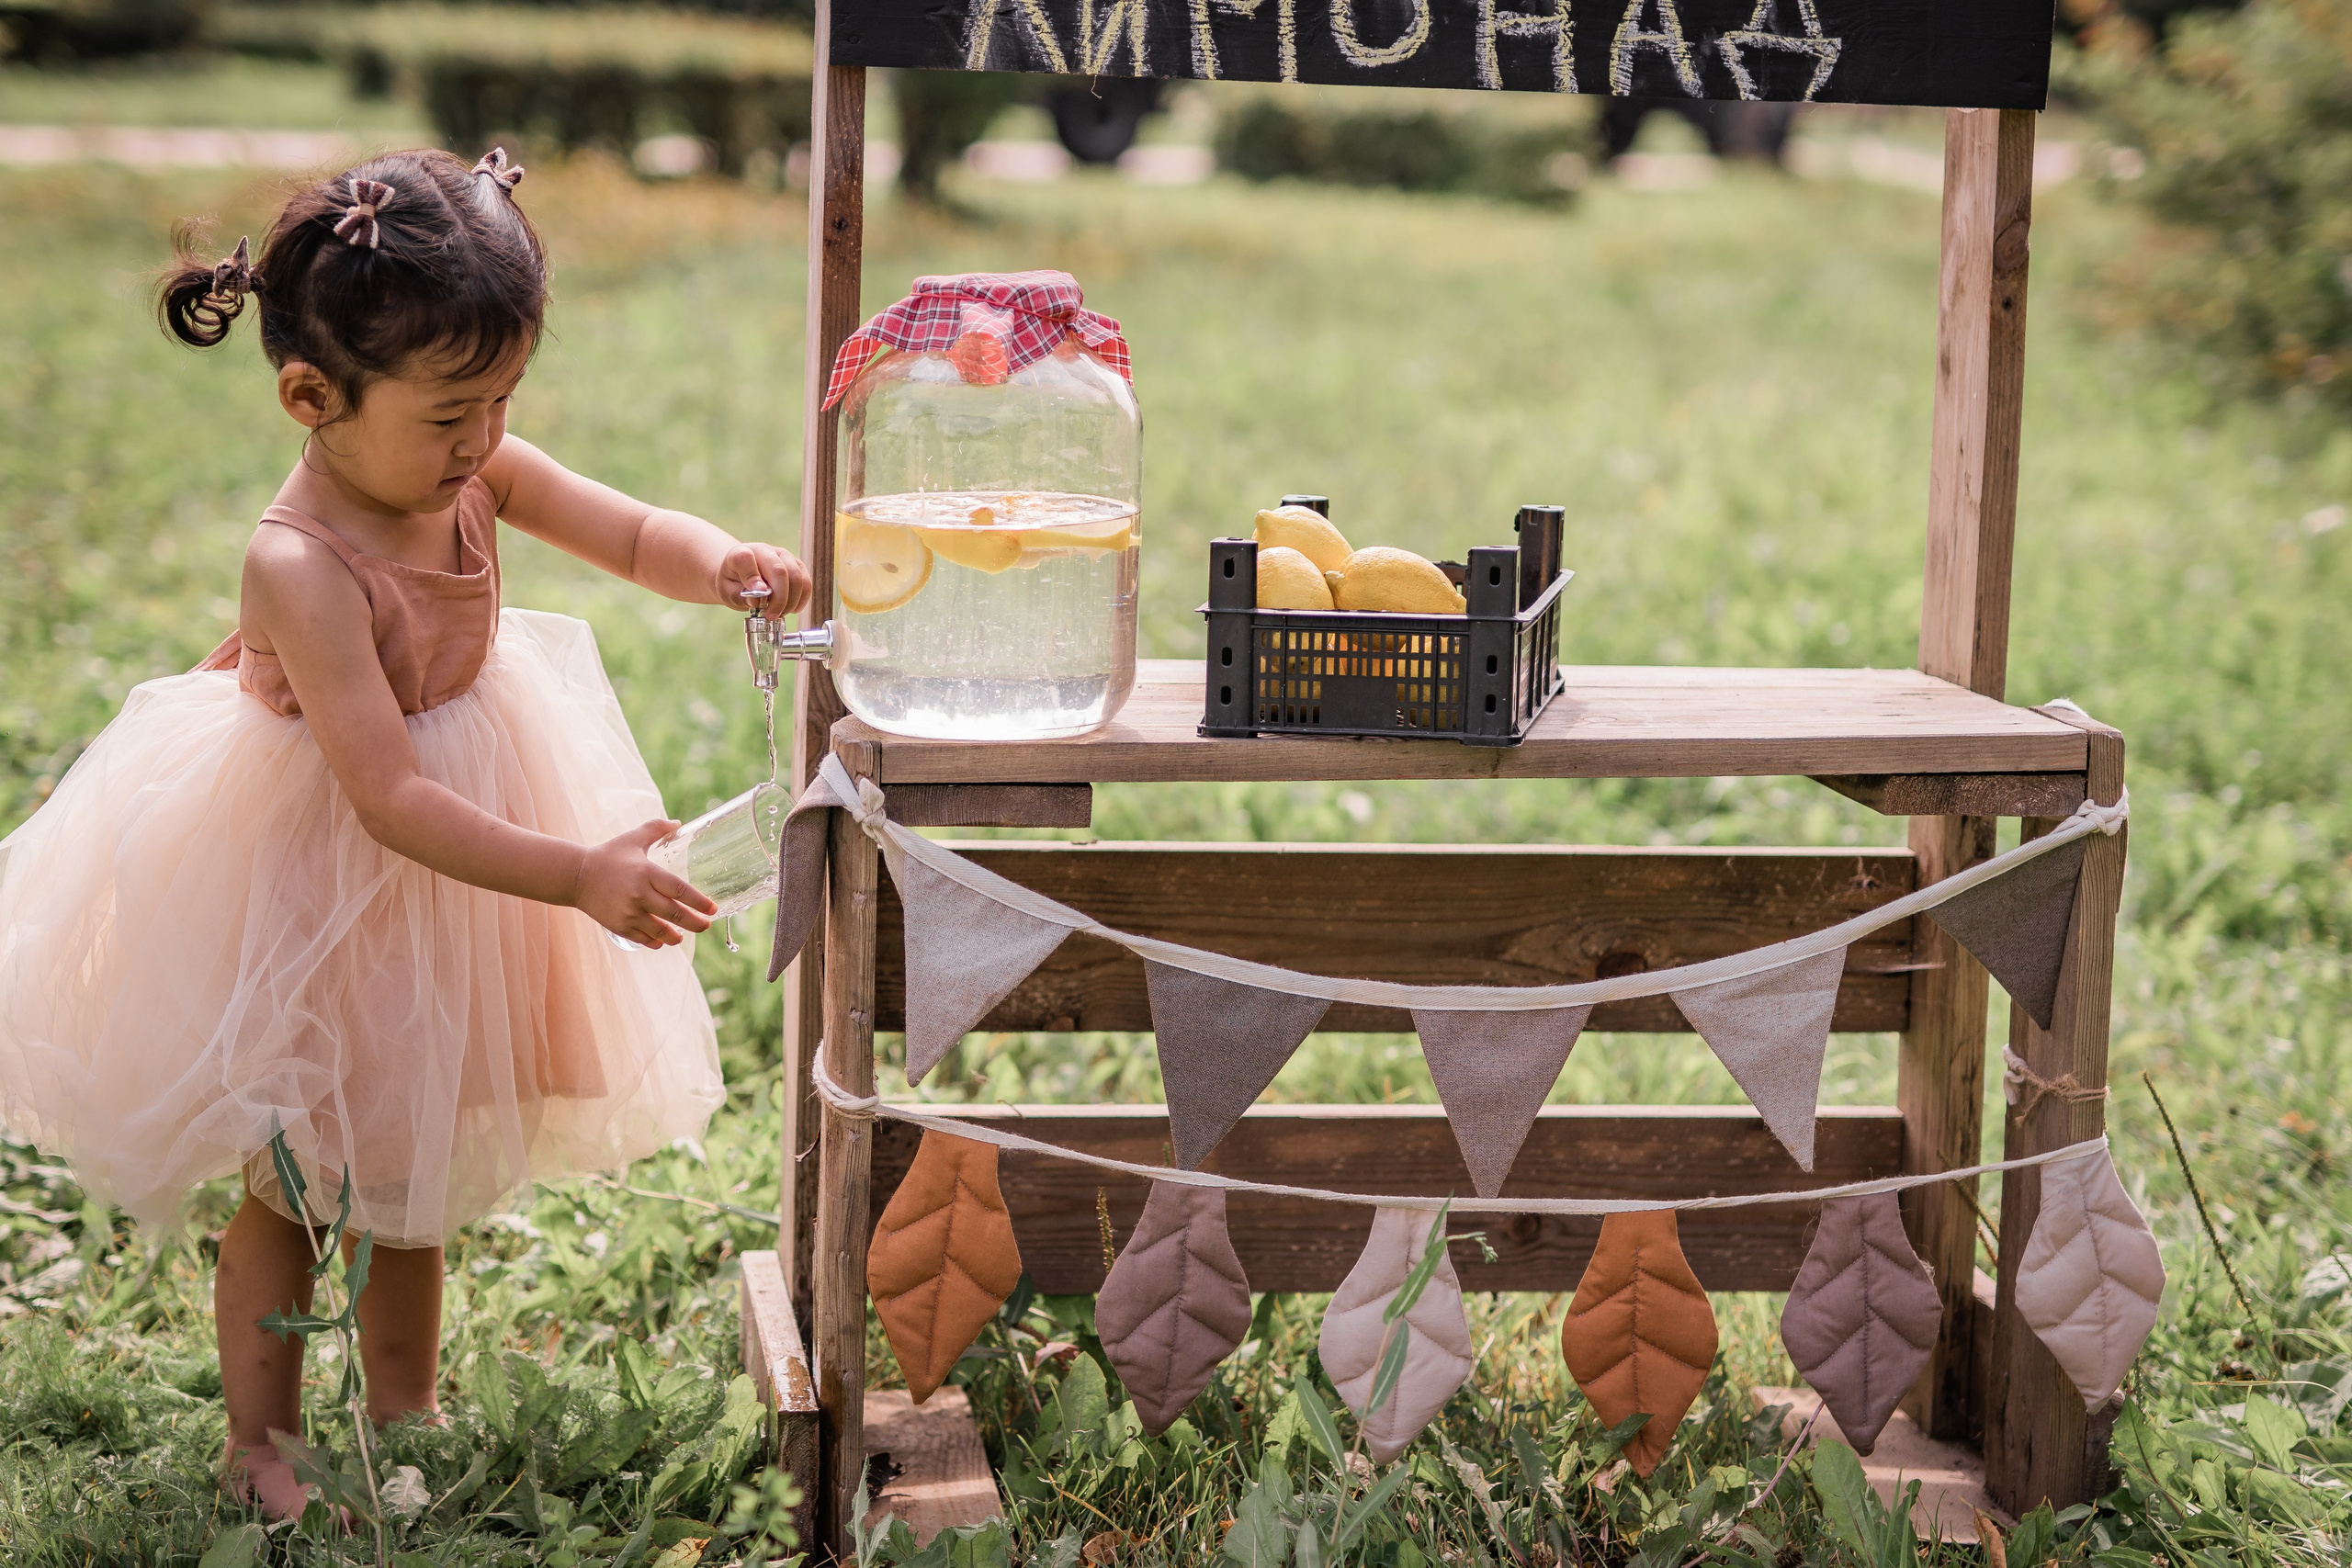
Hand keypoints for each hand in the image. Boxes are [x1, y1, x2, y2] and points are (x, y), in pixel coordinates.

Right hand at [571, 820, 715, 947]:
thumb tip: (678, 823)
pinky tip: (662, 941)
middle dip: (694, 923)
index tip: (713, 909)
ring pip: (660, 930)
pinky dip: (655, 941)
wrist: (575, 876)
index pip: (680, 890)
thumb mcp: (632, 839)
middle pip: (674, 914)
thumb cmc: (607, 855)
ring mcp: (628, 913)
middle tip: (705, 926)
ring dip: (675, 936)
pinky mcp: (618, 925)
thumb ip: (656, 829)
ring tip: (682, 936)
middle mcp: (639, 894)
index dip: (699, 902)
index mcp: (646, 872)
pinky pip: (643, 938)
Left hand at [717, 541, 812, 618]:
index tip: (755, 600)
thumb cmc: (732, 583)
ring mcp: (782, 555)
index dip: (752, 578)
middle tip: (771, 616)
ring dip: (791, 601)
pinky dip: (801, 599)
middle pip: (779, 571)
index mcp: (739, 553)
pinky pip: (806, 581)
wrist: (740, 574)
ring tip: (780, 613)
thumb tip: (757, 600)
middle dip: (779, 599)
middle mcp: (764, 550)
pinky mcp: (796, 564)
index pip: (745, 558)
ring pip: (797, 576)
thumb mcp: (726, 592)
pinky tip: (791, 609)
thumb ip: (738, 596)